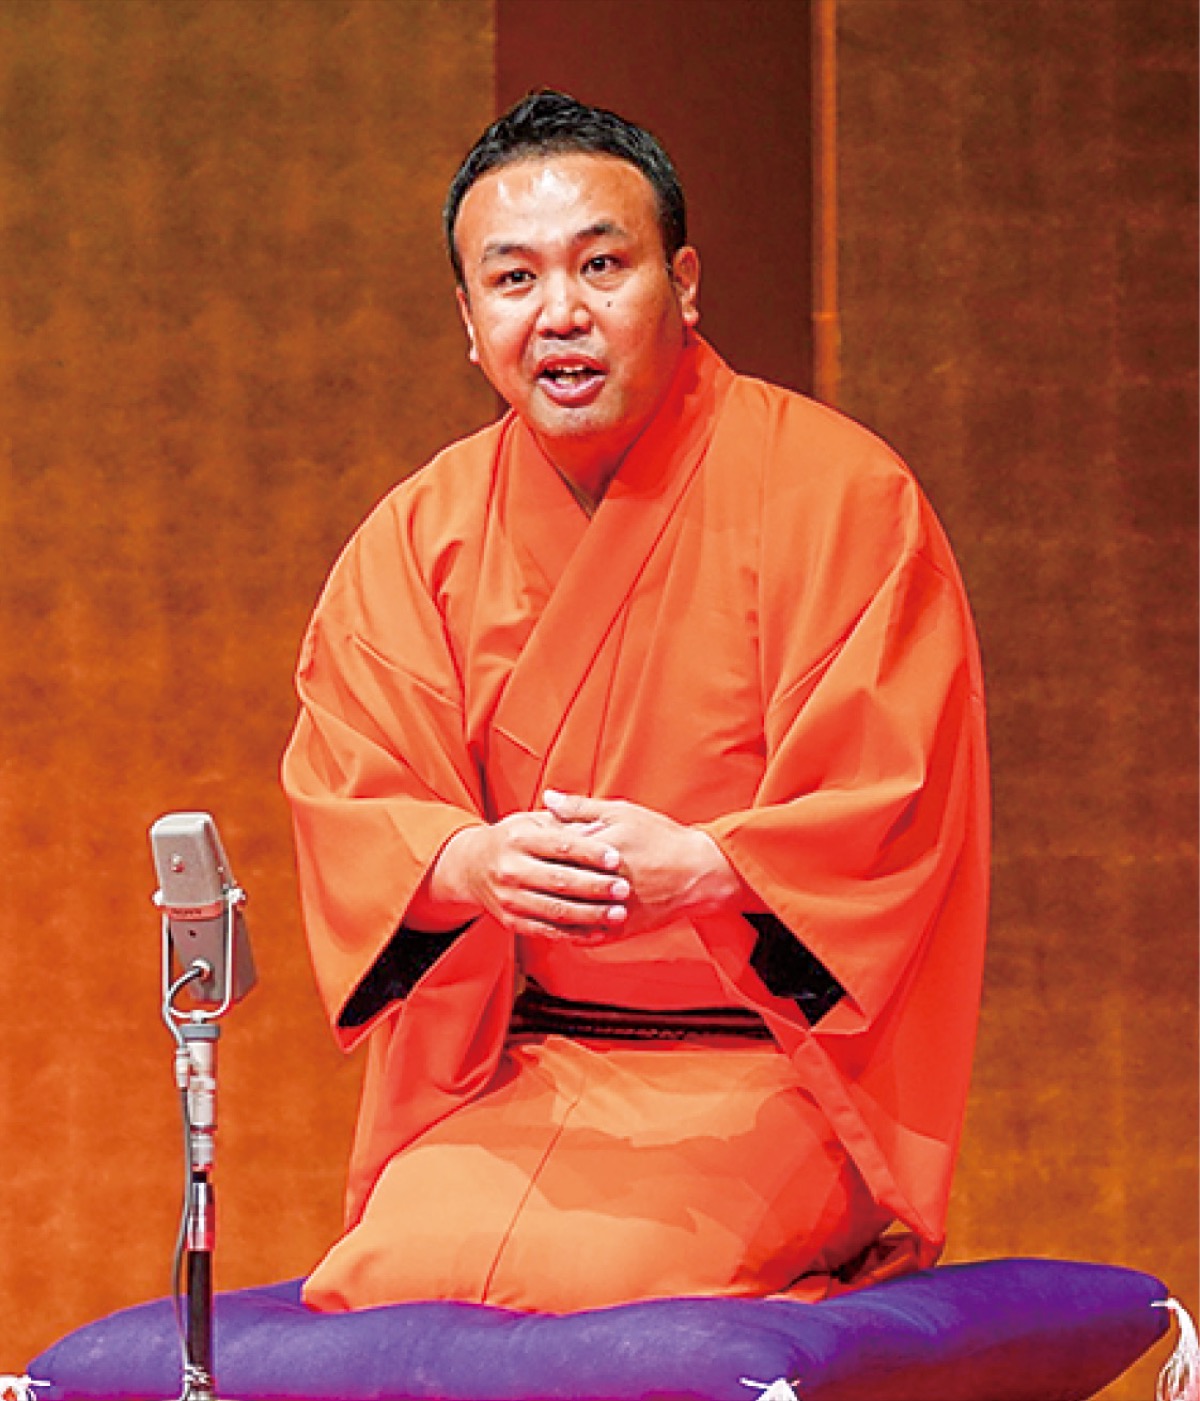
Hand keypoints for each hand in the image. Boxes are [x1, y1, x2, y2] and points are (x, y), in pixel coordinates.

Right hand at [409, 811, 632, 940]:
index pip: (560, 845)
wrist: (472, 866)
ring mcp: (509, 898)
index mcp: (517, 839)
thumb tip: (602, 826)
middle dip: (595, 887)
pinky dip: (574, 934)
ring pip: (555, 910)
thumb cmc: (514, 839)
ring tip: (618, 914)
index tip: (617, 858)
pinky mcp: (511, 921)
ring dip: (590, 914)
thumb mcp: (533, 822)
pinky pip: (546, 930)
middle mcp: (510, 869)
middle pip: (559, 881)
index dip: (590, 852)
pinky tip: (598, 932)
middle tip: (624, 889)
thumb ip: (566, 823)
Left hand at [540, 789, 748, 935]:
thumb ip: (580, 807)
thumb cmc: (661, 838)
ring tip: (530, 896)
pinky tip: (553, 920)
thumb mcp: (622, 812)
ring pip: (566, 913)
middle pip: (556, 883)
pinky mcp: (619, 930)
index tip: (522, 844)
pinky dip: (566, 929)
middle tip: (520, 872)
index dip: (535, 847)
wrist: (698, 874)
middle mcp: (605, 883)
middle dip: (536, 877)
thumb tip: (547, 797)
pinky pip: (583, 935)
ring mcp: (611, 909)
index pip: (554, 851)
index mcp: (602, 851)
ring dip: (546, 906)